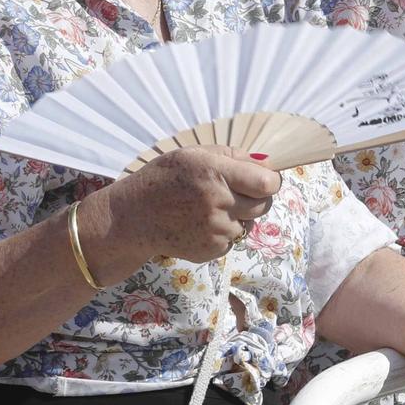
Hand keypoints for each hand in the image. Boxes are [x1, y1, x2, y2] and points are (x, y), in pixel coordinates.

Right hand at [93, 147, 279, 267]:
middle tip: (236, 191)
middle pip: (263, 205)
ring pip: (248, 223)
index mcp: (216, 173)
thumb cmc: (164, 178)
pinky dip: (224, 232)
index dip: (271, 181)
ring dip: (238, 216)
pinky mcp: (211, 250)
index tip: (264, 179)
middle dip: (256, 197)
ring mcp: (216, 230)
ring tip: (210, 208)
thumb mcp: (194, 154)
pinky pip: (232, 240)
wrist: (134, 217)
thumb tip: (267, 164)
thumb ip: (233, 156)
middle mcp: (219, 203)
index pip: (267, 183)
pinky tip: (200, 223)